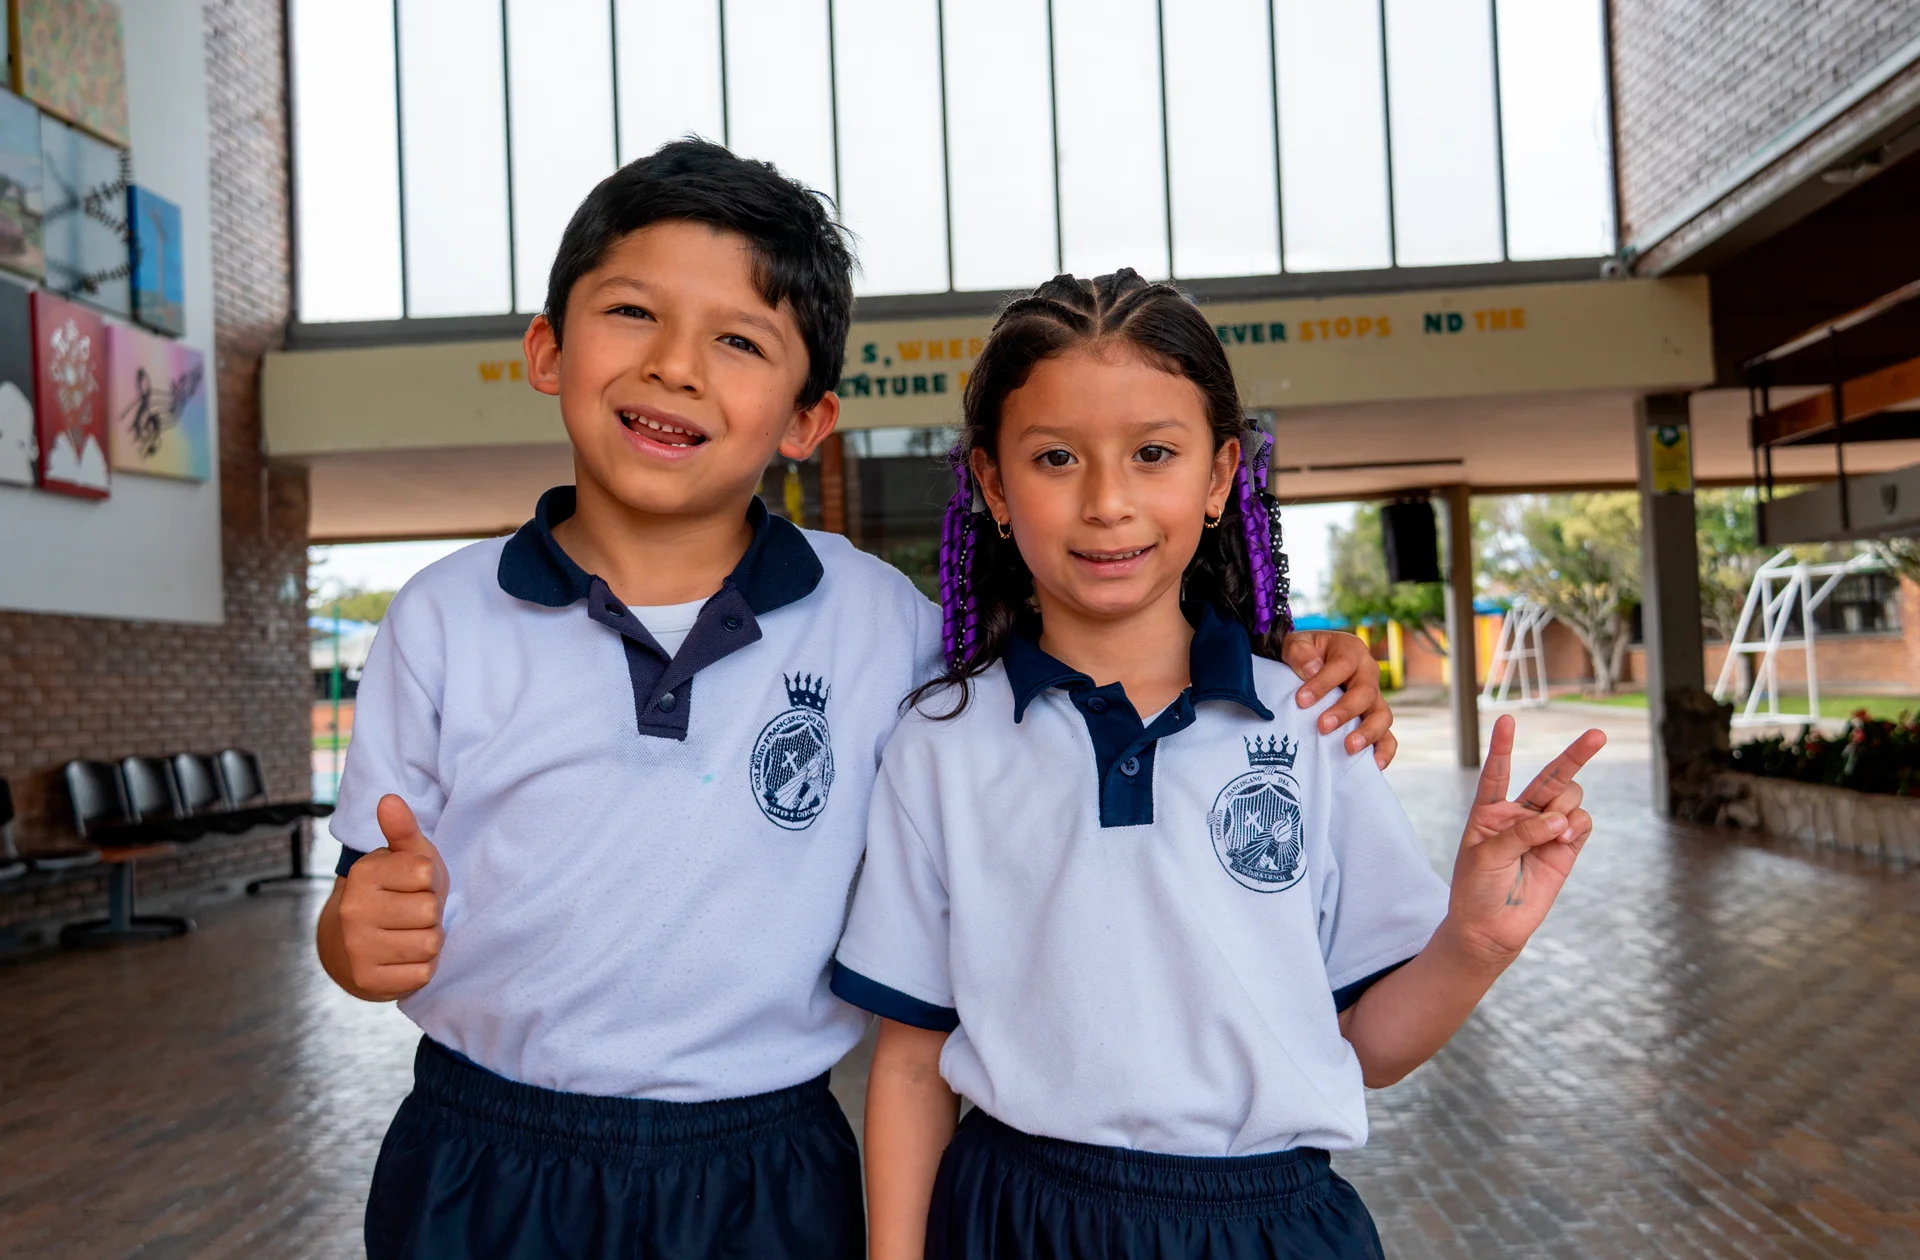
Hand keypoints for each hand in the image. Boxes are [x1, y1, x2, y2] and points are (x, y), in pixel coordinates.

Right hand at [336, 795, 448, 1000]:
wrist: (353, 945)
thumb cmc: (394, 893)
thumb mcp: (404, 857)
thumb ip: (402, 829)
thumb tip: (389, 799)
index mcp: (363, 873)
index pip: (426, 873)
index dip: (430, 881)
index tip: (414, 885)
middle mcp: (354, 910)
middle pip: (430, 912)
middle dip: (430, 914)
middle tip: (412, 914)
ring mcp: (357, 947)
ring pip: (429, 944)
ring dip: (429, 941)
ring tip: (409, 934)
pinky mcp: (367, 980)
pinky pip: (422, 974)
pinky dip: (422, 968)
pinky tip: (404, 958)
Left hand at [1280, 630, 1396, 767]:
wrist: (1308, 664)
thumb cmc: (1303, 655)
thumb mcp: (1295, 644)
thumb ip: (1299, 652)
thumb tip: (1311, 669)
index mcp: (1351, 651)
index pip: (1343, 665)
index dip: (1323, 683)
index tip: (1301, 701)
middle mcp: (1368, 673)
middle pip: (1366, 692)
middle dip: (1345, 711)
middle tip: (1322, 726)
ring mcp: (1374, 699)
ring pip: (1383, 715)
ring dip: (1367, 733)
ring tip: (1348, 747)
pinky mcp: (1374, 720)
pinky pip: (1388, 736)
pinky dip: (1384, 750)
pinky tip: (1374, 766)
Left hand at [1447, 715, 1604, 964]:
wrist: (1490, 929)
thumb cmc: (1476, 889)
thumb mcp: (1486, 857)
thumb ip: (1520, 833)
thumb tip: (1559, 820)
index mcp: (1489, 811)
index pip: (1498, 772)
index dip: (1503, 746)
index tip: (1507, 720)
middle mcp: (1520, 815)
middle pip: (1551, 776)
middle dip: (1575, 755)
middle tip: (1598, 735)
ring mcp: (1546, 830)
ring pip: (1569, 799)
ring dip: (1566, 807)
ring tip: (1553, 832)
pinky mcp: (1565, 850)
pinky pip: (1581, 823)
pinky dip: (1576, 825)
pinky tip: (1563, 839)